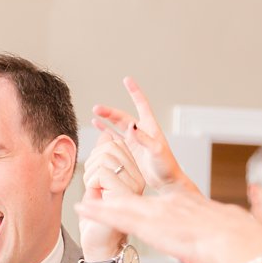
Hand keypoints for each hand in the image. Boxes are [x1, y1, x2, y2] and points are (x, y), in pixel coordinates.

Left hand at [76, 184, 261, 262]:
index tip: (137, 203)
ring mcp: (161, 213)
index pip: (163, 204)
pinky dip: (99, 212)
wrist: (242, 245)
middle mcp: (174, 205)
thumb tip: (231, 248)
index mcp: (194, 207)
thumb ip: (224, 240)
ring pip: (124, 206)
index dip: (148, 204)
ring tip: (85, 200)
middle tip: (100, 189)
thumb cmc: (245, 246)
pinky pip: (118, 217)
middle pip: (140, 200)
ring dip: (103, 204)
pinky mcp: (150, 225)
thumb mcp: (235, 237)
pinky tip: (84, 208)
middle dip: (119, 196)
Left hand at [79, 126, 144, 261]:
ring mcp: (134, 187)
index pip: (115, 143)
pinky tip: (95, 195)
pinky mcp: (125, 195)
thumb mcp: (97, 181)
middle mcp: (138, 178)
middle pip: (111, 146)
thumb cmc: (97, 217)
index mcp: (134, 173)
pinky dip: (90, 182)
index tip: (95, 176)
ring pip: (107, 157)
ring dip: (90, 173)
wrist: (98, 243)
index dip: (97, 155)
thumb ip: (102, 159)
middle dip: (92, 162)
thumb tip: (106, 135)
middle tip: (93, 184)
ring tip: (95, 190)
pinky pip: (102, 172)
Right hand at [91, 78, 199, 196]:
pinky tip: (97, 126)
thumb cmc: (167, 166)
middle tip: (96, 108)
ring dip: (106, 120)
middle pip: (123, 116)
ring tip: (94, 113)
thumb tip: (131, 125)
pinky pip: (115, 138)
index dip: (134, 92)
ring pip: (117, 126)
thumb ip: (144, 138)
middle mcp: (141, 131)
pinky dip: (106, 132)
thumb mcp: (157, 151)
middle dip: (110, 111)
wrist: (167, 182)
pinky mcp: (129, 151)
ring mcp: (134, 141)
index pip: (141, 104)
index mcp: (150, 127)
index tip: (127, 80)